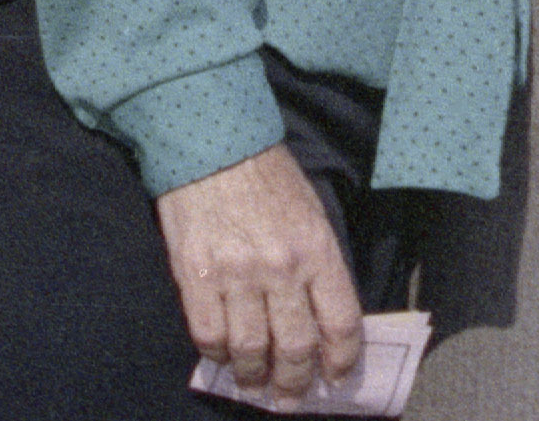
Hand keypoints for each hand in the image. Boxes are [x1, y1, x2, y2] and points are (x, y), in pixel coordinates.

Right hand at [155, 140, 362, 405]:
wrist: (212, 143)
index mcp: (318, 249)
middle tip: (291, 397)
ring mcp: (237, 275)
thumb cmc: (267, 176)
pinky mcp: (196, 277)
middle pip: (297, 348)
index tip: (335, 378)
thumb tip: (320, 319)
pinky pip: (210, 336)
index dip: (341, 361)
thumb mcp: (311, 212)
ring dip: (256, 379)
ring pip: (252, 351)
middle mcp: (281, 268)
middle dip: (296, 382)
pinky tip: (224, 357)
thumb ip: (318, 265)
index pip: (341, 323)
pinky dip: (218, 356)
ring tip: (256, 386)